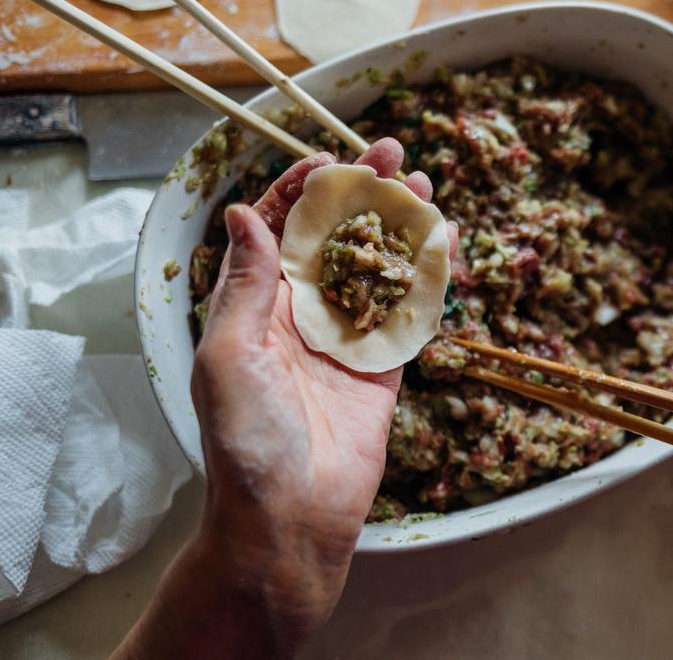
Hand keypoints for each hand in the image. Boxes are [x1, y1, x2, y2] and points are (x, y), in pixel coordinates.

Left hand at [114, 140, 436, 659]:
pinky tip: (443, 246)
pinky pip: (408, 314)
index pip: (279, 232)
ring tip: (425, 187)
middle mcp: (301, 317)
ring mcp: (346, 342)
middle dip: (363, 195)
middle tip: (394, 154)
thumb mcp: (229, 353)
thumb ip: (248, 284)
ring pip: (378, 269)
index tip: (331, 160)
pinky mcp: (383, 370)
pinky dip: (427, 279)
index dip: (301, 191)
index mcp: (255, 307)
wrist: (290, 518)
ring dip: (400, 227)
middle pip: (336, 240)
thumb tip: (245, 213)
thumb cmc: (245, 440)